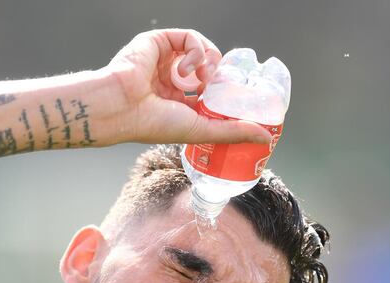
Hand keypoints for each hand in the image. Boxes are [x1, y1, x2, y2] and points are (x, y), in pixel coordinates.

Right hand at [102, 29, 272, 145]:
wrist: (123, 107)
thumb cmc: (153, 124)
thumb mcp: (202, 129)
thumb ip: (233, 131)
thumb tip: (266, 138)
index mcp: (178, 102)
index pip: (210, 92)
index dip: (225, 92)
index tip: (236, 97)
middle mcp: (171, 81)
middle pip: (209, 69)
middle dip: (219, 77)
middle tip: (220, 88)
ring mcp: (166, 61)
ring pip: (202, 51)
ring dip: (209, 63)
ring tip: (203, 79)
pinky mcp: (160, 42)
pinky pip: (189, 37)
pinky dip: (196, 50)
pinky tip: (188, 68)